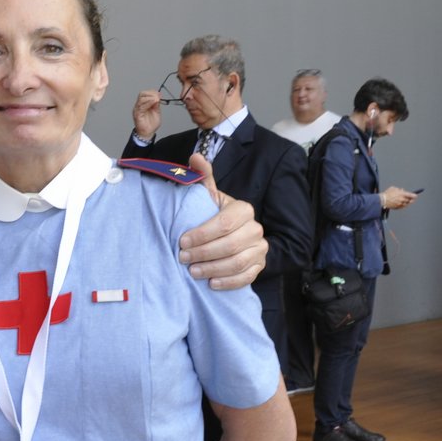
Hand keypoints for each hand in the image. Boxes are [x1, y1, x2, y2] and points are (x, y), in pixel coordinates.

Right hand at [130, 89, 161, 142]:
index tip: (159, 94)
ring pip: (141, 99)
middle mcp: (139, 106)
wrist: (148, 133)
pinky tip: (153, 102)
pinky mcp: (137, 115)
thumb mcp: (156, 112)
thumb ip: (156, 105)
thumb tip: (158, 97)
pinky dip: (148, 103)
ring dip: (150, 97)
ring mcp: (137, 110)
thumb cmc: (151, 124)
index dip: (152, 92)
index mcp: (143, 104)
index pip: (145, 93)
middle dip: (151, 93)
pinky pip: (141, 107)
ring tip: (156, 99)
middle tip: (158, 96)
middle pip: (142, 94)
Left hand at [179, 153, 266, 288]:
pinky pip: (246, 277)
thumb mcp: (209, 196)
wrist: (232, 234)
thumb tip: (195, 157)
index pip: (224, 223)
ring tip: (193, 272)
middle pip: (230, 245)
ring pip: (237, 262)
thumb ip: (203, 178)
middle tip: (183, 258)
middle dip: (204, 253)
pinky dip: (228, 282)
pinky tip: (211, 283)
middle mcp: (256, 229)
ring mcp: (260, 249)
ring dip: (213, 269)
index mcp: (243, 209)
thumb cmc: (216, 215)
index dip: (202, 234)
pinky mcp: (259, 266)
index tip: (181, 241)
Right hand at [380, 186, 416, 210]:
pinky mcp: (397, 207)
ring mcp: (400, 204)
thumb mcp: (393, 188)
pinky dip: (403, 205)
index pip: (411, 195)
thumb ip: (399, 189)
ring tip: (407, 201)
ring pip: (406, 204)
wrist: (382, 200)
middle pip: (410, 200)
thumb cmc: (387, 194)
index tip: (416, 196)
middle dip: (411, 199)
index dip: (414, 195)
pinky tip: (402, 203)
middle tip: (412, 199)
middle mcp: (402, 200)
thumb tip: (402, 190)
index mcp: (402, 194)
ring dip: (407, 202)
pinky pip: (402, 206)